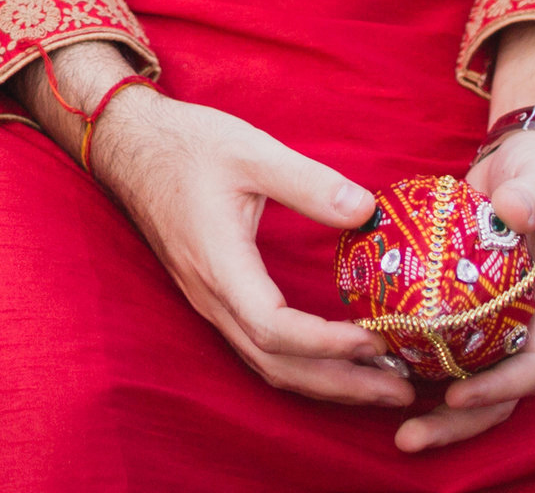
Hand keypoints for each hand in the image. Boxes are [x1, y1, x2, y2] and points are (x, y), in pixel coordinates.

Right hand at [69, 77, 408, 410]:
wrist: (130, 146)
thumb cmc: (187, 145)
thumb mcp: (250, 150)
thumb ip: (309, 182)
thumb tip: (368, 211)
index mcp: (219, 264)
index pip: (273, 329)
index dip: (326, 344)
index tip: (376, 341)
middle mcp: (212, 296)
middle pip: (277, 365)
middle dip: (342, 384)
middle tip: (404, 388)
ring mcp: (210, 302)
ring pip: (267, 365)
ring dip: (326, 382)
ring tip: (382, 383)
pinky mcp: (214, 298)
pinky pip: (259, 350)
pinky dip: (304, 366)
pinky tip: (338, 360)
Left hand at [401, 129, 534, 453]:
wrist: (527, 165)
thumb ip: (534, 194)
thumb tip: (515, 210)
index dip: (502, 388)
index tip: (456, 392)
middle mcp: (524, 326)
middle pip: (498, 393)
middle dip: (459, 421)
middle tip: (408, 438)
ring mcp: (495, 324)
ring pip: (468, 381)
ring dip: (436, 412)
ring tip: (395, 434)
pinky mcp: (463, 312)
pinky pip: (442, 351)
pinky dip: (415, 369)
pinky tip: (374, 375)